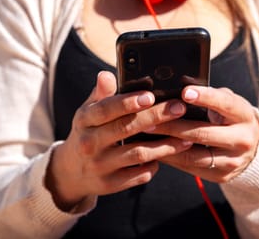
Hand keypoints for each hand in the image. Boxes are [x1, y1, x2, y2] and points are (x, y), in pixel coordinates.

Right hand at [45, 71, 192, 210]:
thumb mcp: (89, 112)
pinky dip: (155, 165)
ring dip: (164, 145)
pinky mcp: (109, 184)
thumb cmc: (89, 132)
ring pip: (137, 154)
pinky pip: (139, 175)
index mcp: (84, 120)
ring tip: (186, 136)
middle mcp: (89, 143)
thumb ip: (101, 94)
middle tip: (179, 108)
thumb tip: (106, 74)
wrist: (71, 171)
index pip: (106, 109)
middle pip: (126, 129)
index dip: (128, 102)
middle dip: (155, 117)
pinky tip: (168, 155)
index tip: (151, 95)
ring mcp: (99, 166)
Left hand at [154, 86, 258, 182]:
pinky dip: (171, 158)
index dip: (205, 97)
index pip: (224, 104)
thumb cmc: (230, 116)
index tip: (185, 92)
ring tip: (148, 134)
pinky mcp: (221, 176)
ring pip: (194, 155)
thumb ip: (209, 96)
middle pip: (203, 133)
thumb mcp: (227, 103)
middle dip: (173, 126)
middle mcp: (242, 139)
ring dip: (167, 145)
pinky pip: (191, 168)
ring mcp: (232, 161)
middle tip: (150, 119)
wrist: (251, 148)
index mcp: (244, 115)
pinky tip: (155, 149)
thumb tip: (176, 92)